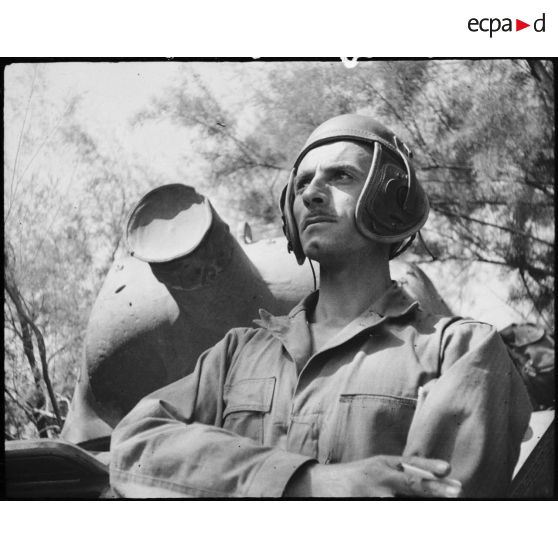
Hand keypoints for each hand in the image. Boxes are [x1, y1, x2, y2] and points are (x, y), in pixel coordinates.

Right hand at [284, 455, 461, 497]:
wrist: (320, 484)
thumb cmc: (359, 475)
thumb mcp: (379, 467)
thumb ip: (406, 471)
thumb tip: (441, 475)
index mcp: (382, 465)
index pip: (411, 468)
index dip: (430, 469)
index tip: (449, 470)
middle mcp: (377, 478)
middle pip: (410, 485)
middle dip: (434, 489)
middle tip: (455, 493)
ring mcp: (369, 494)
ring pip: (398, 503)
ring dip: (415, 504)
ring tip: (432, 501)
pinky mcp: (360, 506)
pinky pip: (385, 513)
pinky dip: (395, 511)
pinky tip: (395, 503)